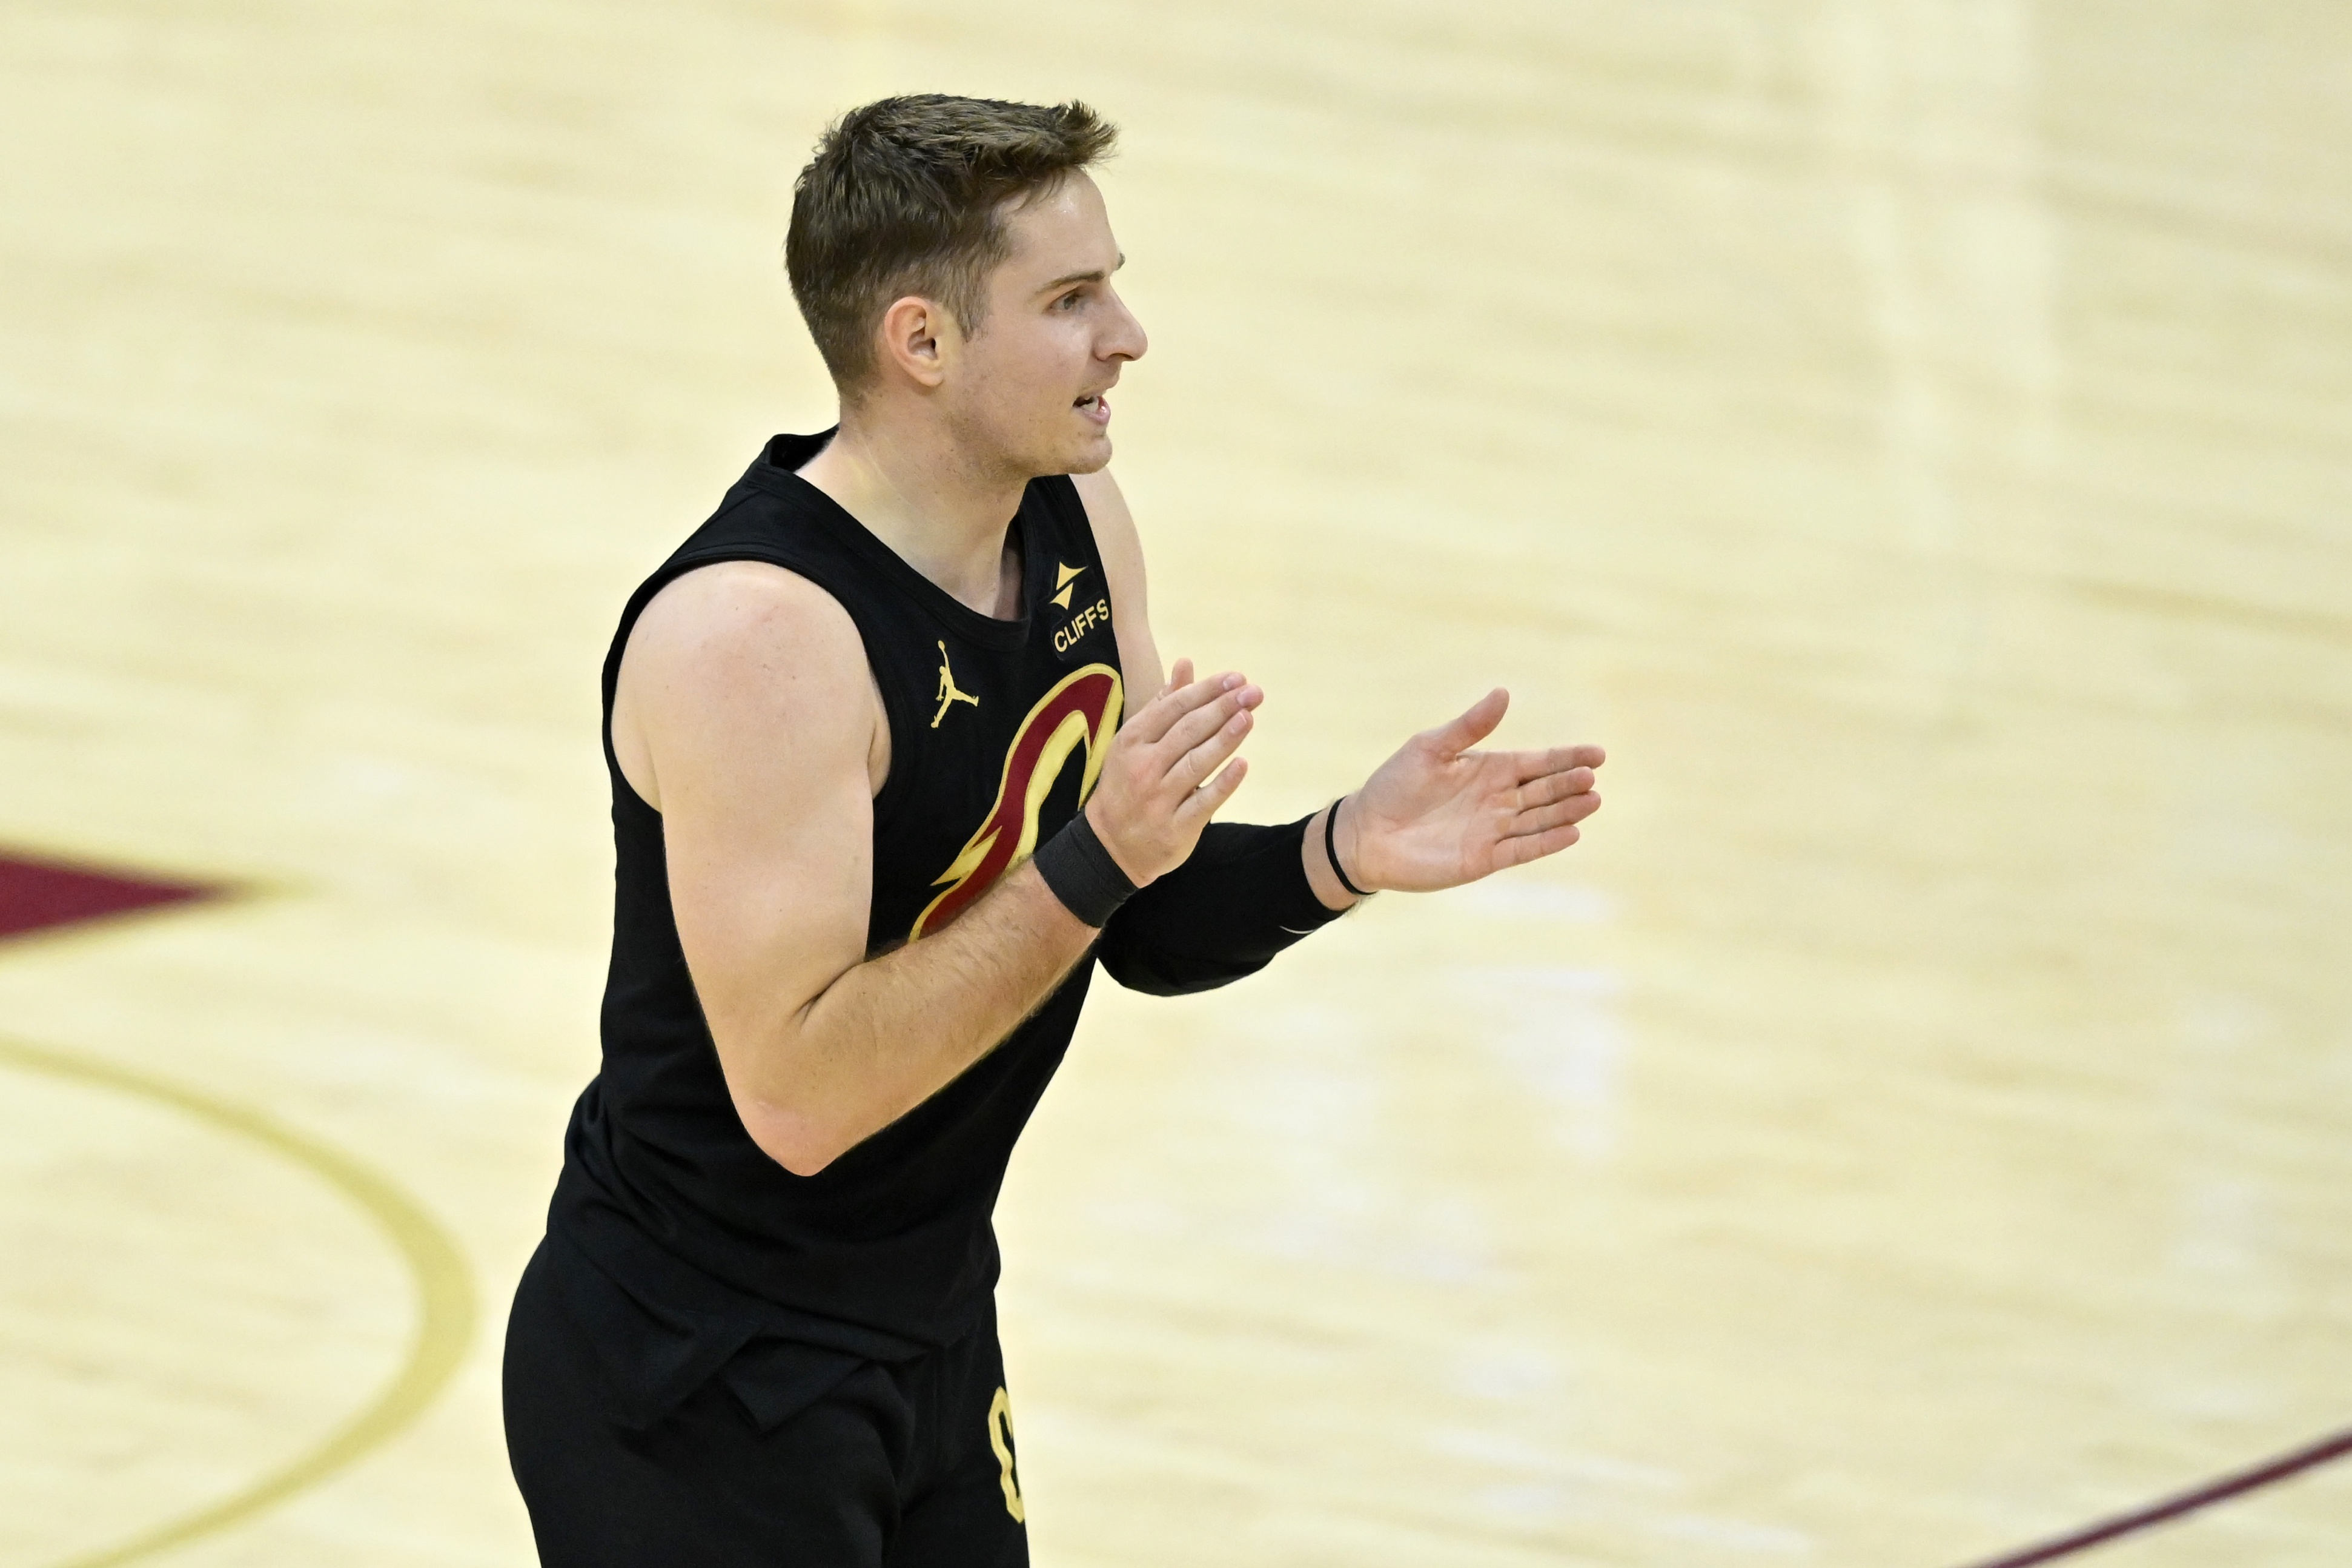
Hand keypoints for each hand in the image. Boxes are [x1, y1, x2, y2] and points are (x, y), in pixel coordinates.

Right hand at [1084, 658, 1256, 884]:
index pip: (1173, 708)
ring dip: (1225, 739)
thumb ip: (1163, 704)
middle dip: (1222, 708)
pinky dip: (1223, 784)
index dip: (1206, 690)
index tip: (1235, 678)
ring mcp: (1158, 798)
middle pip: (1188, 731)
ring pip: (1196, 763)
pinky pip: (1203, 802)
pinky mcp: (1176, 827)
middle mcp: (1143, 767)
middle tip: (1253, 692)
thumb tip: (1185, 664)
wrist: (1110, 845)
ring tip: (1248, 718)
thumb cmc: (1128, 784)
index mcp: (1132, 741)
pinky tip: (1242, 765)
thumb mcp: (1135, 742)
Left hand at [1340, 689, 1601, 892]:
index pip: (1538, 762)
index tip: (1597, 753)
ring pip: (1540, 819)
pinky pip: (1522, 849)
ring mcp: (1493, 830)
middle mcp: (1498, 800)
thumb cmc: (1394, 785)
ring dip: (1566, 811)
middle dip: (1570, 783)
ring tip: (1592, 800)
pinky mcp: (1484, 858)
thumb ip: (1469, 726)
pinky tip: (1571, 832)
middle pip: (1545, 790)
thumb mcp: (1431, 747)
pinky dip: (1546, 842)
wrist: (1365, 833)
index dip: (1567, 757)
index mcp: (1490, 769)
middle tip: (1591, 776)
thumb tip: (1503, 692)